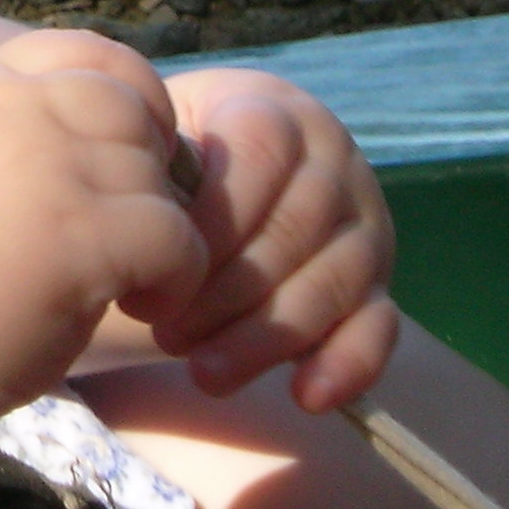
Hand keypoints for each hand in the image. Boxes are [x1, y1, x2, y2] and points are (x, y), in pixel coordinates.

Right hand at [0, 30, 207, 415]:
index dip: (126, 94)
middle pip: (130, 104)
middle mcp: (17, 110)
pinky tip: (142, 308)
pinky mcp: (85, 232)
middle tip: (133, 228)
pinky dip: (178, 278)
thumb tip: (71, 135)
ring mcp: (53, 165)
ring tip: (134, 283)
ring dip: (161, 230)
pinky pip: (177, 235)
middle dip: (150, 165)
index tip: (126, 151)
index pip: (82, 50)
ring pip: (159, 173)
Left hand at [150, 68, 397, 408]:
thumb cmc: (172, 156)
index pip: (260, 154)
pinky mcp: (379, 285)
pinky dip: (348, 363)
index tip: (150, 265)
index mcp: (277, 112)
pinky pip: (379, 325)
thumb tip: (129, 207)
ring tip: (204, 374)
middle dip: (224, 293)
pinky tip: (305, 396)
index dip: (208, 218)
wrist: (219, 172)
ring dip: (266, 338)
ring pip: (330, 284)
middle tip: (163, 333)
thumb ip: (151, 154)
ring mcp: (365, 226)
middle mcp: (334, 164)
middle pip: (292, 231)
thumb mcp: (159, 134)